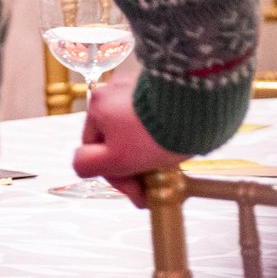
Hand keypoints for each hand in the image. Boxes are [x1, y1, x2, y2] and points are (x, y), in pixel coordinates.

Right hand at [71, 68, 187, 206]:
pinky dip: (159, 130)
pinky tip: (174, 142)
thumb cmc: (157, 133)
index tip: (136, 192)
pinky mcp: (161, 85)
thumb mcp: (116, 158)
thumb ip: (88, 164)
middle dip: (131, 162)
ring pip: (133, 126)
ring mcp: (136, 86)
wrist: (196, 106)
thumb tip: (80, 166)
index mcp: (97, 107)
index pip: (93, 148)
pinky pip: (153, 114)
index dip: (114, 174)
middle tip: (154, 183)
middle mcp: (111, 91)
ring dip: (145, 147)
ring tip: (167, 163)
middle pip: (114, 137)